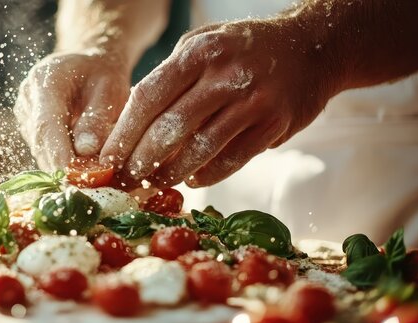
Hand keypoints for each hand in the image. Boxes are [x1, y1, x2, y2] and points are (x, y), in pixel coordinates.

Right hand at [14, 50, 130, 170]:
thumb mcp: (109, 89)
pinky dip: (62, 164)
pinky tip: (83, 172)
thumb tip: (85, 150)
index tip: (74, 176)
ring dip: (63, 169)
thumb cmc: (103, 73)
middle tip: (90, 187)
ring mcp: (25, 115)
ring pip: (41, 152)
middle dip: (63, 168)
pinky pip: (44, 152)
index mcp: (45, 81)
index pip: (47, 124)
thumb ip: (97, 117)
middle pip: (40, 143)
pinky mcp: (30, 129)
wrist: (88, 63)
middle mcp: (28, 99)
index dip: (58, 153)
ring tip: (91, 181)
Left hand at [100, 19, 339, 187]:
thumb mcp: (202, 44)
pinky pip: (231, 159)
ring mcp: (252, 101)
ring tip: (155, 182)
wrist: (310, 48)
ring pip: (199, 149)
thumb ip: (168, 76)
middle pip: (169, 128)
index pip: (147, 97)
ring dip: (171, 173)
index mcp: (198, 52)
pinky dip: (207, 175)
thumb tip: (130, 119)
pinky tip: (192, 180)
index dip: (123, 133)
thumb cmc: (242, 49)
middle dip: (141, 159)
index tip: (107, 158)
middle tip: (126, 178)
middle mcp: (224, 75)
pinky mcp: (273, 125)